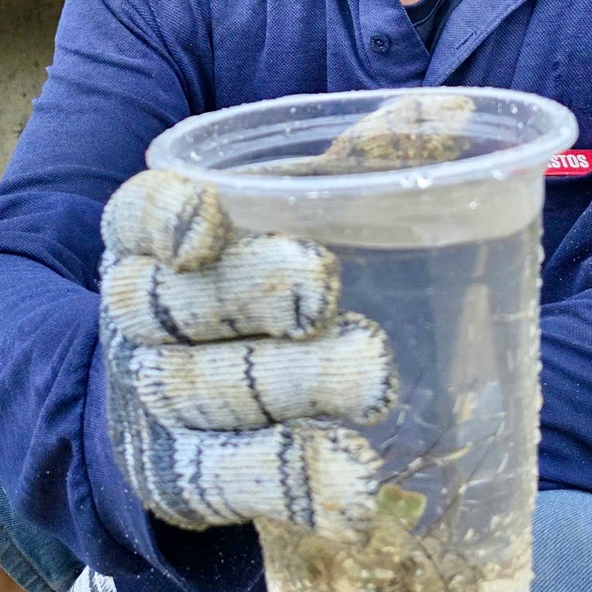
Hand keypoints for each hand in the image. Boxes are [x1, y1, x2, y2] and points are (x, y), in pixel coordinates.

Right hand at [98, 170, 394, 539]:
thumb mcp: (306, 219)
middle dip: (251, 291)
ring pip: (208, 390)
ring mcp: (157, 403)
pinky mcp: (187, 480)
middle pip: (178, 304)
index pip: (134, 217)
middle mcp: (142, 320)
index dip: (161, 216)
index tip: (206, 218)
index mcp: (154, 241)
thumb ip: (368, 162)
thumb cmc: (267, 288)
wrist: (199, 416)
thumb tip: (457, 107)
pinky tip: (351, 483)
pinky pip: (231, 479)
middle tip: (324, 286)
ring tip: (375, 380)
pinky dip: (290, 480)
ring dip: (291, 384)